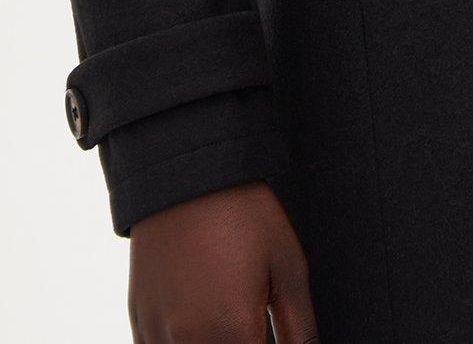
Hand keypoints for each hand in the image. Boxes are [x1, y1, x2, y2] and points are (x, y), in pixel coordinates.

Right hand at [128, 180, 316, 342]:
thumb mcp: (288, 268)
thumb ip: (300, 328)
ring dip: (213, 343)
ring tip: (227, 314)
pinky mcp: (140, 323)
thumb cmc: (245, 217)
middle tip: (254, 321)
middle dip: (242, 342)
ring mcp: (158, 335)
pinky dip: (183, 343)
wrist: (190, 176)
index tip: (266, 329)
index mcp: (233, 332)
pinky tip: (201, 319)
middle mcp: (190, 342)